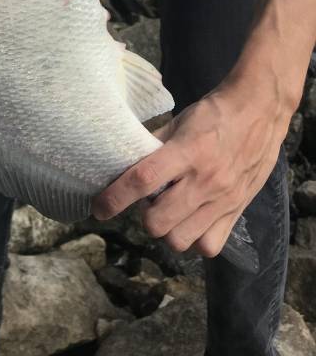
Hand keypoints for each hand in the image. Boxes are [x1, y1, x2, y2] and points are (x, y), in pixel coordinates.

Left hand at [91, 73, 293, 257]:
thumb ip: (152, 146)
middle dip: (143, 216)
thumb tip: (122, 164)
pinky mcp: (237, 212)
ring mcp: (223, 200)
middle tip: (148, 201)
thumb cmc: (213, 114)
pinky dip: (195, 240)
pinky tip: (192, 221)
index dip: (115, 198)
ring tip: (171, 211)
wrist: (259, 112)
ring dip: (167, 230)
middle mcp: (205, 180)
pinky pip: (208, 247)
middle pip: (158, 221)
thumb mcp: (178, 122)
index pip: (143, 180)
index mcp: (187, 151)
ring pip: (180, 240)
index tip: (99, 208)